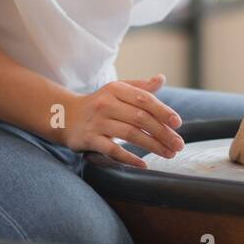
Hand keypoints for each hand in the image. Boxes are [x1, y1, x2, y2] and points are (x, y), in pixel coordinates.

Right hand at [62, 74, 184, 168]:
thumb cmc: (100, 103)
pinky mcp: (89, 139)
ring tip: (169, 154)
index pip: (144, 99)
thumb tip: (161, 78)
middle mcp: (106, 103)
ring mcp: (97, 122)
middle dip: (163, 132)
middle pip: (140, 118)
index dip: (163, 111)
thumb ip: (141, 87)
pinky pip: (112, 150)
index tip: (178, 123)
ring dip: (152, 145)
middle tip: (179, 145)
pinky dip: (129, 158)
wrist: (64, 116)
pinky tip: (144, 164)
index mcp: (116, 89)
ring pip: (130, 134)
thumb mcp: (118, 91)